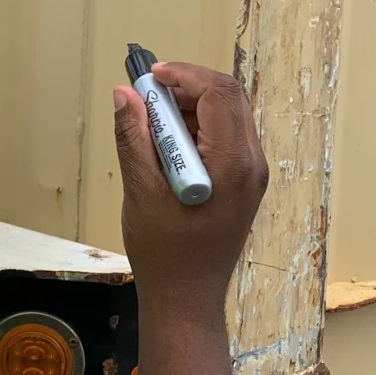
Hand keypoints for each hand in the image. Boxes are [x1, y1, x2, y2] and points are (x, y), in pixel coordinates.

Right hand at [112, 61, 267, 313]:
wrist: (186, 299)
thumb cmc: (163, 251)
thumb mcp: (141, 190)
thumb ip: (133, 138)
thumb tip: (124, 93)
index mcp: (233, 164)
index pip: (220, 94)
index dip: (184, 75)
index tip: (149, 77)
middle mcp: (252, 164)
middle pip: (228, 99)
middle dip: (186, 87)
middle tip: (146, 94)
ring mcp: (250, 174)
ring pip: (226, 116)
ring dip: (188, 107)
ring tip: (150, 124)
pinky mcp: (242, 183)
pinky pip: (224, 138)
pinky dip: (194, 129)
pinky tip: (165, 147)